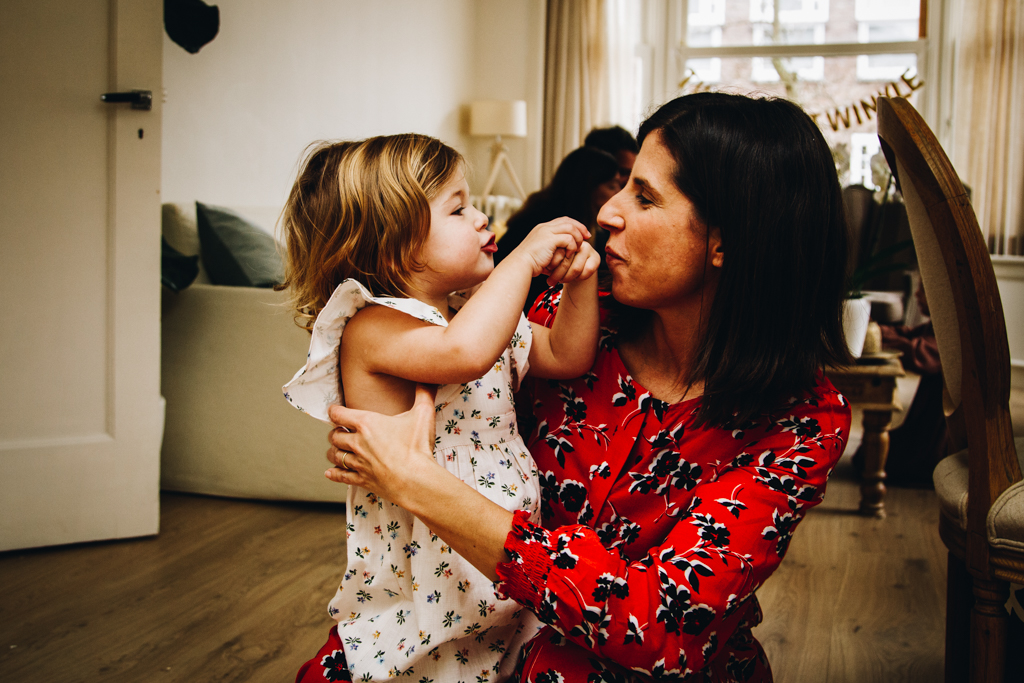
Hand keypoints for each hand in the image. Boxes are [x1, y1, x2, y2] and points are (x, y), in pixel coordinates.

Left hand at [324, 384, 438, 503]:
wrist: (416, 480)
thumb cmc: (418, 447)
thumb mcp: (423, 414)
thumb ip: (424, 393)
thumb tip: (428, 379)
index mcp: (367, 424)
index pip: (339, 414)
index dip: (334, 411)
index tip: (335, 410)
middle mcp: (358, 442)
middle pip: (335, 435)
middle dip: (335, 432)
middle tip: (340, 431)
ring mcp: (359, 463)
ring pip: (335, 455)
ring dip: (334, 451)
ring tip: (336, 449)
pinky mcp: (362, 480)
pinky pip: (341, 476)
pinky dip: (334, 474)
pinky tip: (330, 473)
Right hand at [510, 217, 589, 277]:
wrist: (520, 266)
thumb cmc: (530, 264)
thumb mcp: (541, 252)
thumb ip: (552, 248)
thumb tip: (563, 252)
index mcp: (542, 229)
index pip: (562, 220)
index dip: (575, 225)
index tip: (583, 234)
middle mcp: (544, 227)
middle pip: (568, 221)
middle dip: (580, 228)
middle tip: (588, 237)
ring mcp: (547, 232)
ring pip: (570, 228)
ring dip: (577, 238)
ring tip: (577, 248)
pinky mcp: (550, 239)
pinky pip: (568, 239)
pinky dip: (572, 246)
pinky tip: (569, 254)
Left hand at [545, 240, 600, 284]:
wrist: (569, 271)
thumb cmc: (556, 264)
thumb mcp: (549, 258)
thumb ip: (549, 256)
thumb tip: (545, 266)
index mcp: (564, 238)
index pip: (559, 252)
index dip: (553, 263)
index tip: (546, 270)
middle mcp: (576, 241)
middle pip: (566, 261)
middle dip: (557, 274)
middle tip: (550, 281)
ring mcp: (588, 248)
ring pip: (576, 268)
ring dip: (566, 278)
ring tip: (559, 281)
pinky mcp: (596, 257)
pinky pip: (587, 271)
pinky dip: (578, 279)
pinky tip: (573, 279)